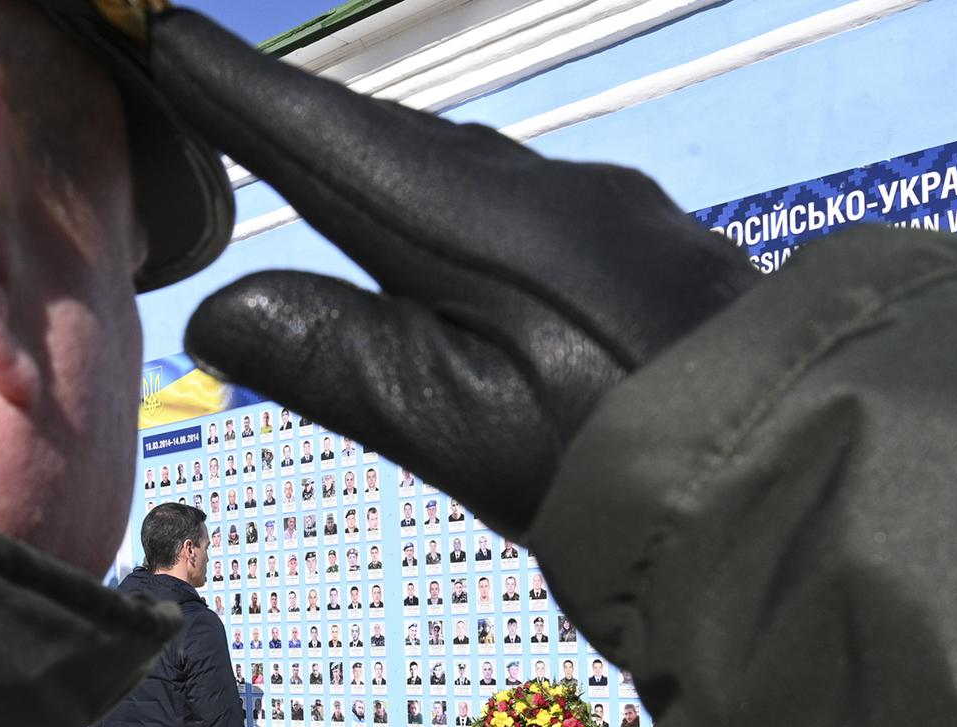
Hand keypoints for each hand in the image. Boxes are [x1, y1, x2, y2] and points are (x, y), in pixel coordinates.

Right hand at [147, 9, 755, 536]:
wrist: (792, 455)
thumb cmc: (608, 451)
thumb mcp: (448, 421)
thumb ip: (331, 359)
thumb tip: (216, 309)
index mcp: (467, 220)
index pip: (322, 135)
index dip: (235, 91)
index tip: (164, 37)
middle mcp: (536, 190)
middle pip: (393, 137)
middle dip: (306, 118)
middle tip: (229, 99)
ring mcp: (605, 212)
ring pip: (472, 167)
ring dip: (392, 158)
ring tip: (338, 172)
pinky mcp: (649, 250)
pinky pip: (532, 200)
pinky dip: (470, 205)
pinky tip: (479, 250)